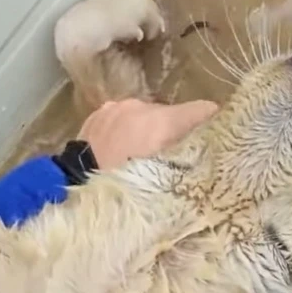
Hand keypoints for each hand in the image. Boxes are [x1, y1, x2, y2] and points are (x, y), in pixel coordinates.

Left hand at [78, 98, 217, 169]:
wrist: (72, 183)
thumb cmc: (122, 186)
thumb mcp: (164, 181)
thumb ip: (189, 161)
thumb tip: (211, 152)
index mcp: (161, 121)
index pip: (204, 110)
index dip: (215, 124)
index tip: (219, 138)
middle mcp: (141, 106)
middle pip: (174, 115)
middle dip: (178, 133)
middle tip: (176, 160)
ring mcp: (117, 107)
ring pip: (148, 116)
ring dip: (151, 132)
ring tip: (144, 157)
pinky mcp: (100, 112)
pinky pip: (125, 118)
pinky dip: (129, 130)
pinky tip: (122, 150)